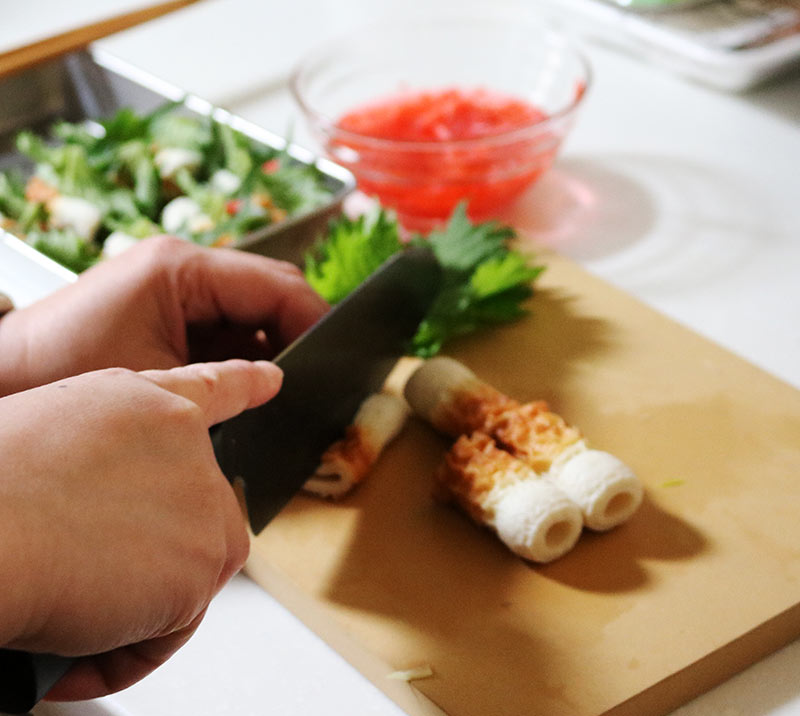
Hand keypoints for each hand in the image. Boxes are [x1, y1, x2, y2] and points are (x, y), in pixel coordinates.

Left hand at [0, 236, 327, 395]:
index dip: (317, 321)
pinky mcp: (172, 315)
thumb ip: (235, 378)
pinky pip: (229, 331)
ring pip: (255, 314)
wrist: (2, 386)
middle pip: (272, 295)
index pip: (278, 285)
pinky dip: (249, 358)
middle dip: (301, 335)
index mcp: (184, 267)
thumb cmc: (65, 374)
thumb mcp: (163, 380)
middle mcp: (186, 269)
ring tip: (294, 390)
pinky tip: (257, 389)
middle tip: (323, 382)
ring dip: (277, 349)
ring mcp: (179, 291)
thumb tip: (291, 387)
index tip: (342, 361)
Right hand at [0, 359, 280, 699]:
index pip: (206, 388)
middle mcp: (186, 442)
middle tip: (96, 577)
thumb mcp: (49, 431)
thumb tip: (109, 508)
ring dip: (143, 604)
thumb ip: (107, 455)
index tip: (270, 381)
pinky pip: (177, 623)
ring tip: (77, 614)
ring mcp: (204, 498)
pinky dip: (130, 649)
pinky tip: (78, 649)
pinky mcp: (205, 560)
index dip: (242, 384)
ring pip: (193, 569)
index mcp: (142, 402)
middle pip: (200, 509)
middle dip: (158, 552)